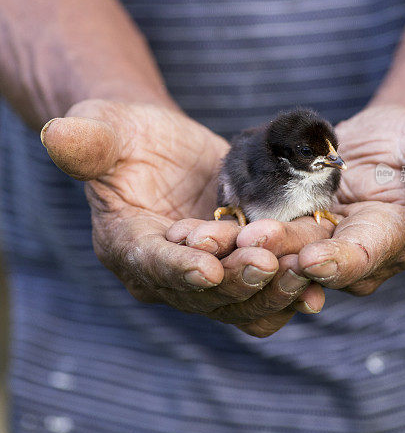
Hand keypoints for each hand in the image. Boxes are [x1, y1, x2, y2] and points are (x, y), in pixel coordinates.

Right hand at [41, 99, 324, 336]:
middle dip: (236, 279)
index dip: (177, 268)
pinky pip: (264, 293)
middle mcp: (164, 274)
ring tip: (304, 273)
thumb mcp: (103, 129)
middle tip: (268, 261)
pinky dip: (290, 292)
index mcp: (126, 244)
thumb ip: (87, 141)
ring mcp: (204, 278)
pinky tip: (319, 283)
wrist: (159, 147)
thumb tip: (57, 133)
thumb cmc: (124, 134)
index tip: (206, 268)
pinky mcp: (236, 269)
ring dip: (271, 291)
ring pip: (240, 302)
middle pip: (202, 292)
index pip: (149, 262)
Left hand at [233, 105, 404, 295]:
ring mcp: (317, 247)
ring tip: (215, 240)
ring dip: (248, 251)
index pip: (366, 254)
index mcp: (391, 239)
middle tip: (248, 247)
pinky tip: (201, 231)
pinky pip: (258, 238)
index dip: (341, 260)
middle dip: (281, 257)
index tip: (311, 259)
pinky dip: (233, 236)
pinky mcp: (289, 233)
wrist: (384, 144)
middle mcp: (351, 255)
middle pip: (313, 261)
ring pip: (278, 255)